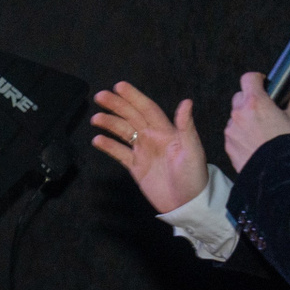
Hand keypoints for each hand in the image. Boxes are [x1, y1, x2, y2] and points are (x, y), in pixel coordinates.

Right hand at [91, 82, 209, 212]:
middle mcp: (153, 137)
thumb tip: (186, 101)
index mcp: (167, 131)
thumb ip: (186, 126)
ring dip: (109, 124)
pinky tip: (97, 140)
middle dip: (116, 106)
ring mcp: (143, 152)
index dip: (134, 97)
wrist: (187, 203)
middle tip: (99, 96)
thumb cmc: (194, 175)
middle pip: (131, 117)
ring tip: (95, 118)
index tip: (119, 86)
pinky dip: (108, 146)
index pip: (147, 109)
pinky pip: (119, 153)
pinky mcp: (135, 167)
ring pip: (123, 132)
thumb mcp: (193, 150)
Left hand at [226, 69, 289, 173]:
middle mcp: (239, 115)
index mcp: (255, 103)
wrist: (280, 176)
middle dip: (252, 100)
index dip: (258, 79)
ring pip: (235, 116)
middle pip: (240, 96)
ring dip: (246, 118)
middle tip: (268, 110)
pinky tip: (257, 142)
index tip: (265, 85)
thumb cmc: (288, 147)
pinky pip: (233, 133)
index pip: (248, 78)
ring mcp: (232, 131)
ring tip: (264, 129)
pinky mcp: (228, 146)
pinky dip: (242, 134)